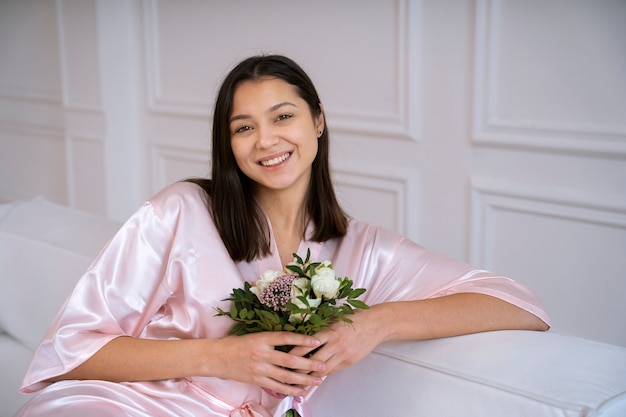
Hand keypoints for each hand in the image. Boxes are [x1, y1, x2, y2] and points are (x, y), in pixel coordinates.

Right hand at [209, 332, 325, 395]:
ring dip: (304, 379)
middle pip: (290, 360)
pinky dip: (291, 390)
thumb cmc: (236, 344)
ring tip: (317, 380)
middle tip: (323, 366)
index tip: (317, 341)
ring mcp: (259, 369)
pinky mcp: (257, 380)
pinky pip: (277, 387)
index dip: (302, 339)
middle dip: (308, 364)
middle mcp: (262, 354)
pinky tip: (302, 391)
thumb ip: (272, 339)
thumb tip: (294, 340)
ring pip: (286, 376)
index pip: (286, 337)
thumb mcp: (254, 335)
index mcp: (262, 338)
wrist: (216, 357)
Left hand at [290, 305, 388, 377]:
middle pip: (314, 360)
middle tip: (287, 372)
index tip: (285, 355)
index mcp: (331, 331)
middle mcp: (336, 344)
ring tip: (298, 378)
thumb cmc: (355, 318)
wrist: (376, 324)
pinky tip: (314, 376)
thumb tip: (304, 333)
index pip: (308, 344)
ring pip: (323, 369)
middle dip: (300, 367)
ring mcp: (344, 354)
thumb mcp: (336, 318)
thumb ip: (322, 327)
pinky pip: (333, 370)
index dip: (296, 351)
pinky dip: (322, 373)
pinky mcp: (350, 361)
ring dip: (310, 374)